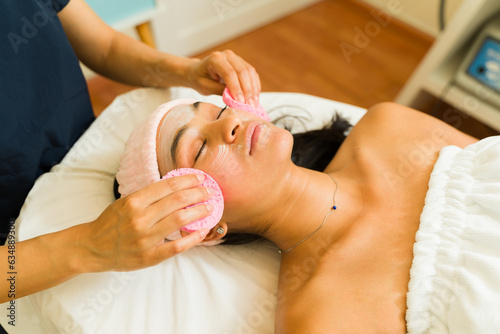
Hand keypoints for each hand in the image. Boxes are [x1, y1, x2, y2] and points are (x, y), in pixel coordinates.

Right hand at [78, 174, 212, 271]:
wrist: (92, 247)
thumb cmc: (111, 222)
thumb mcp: (125, 202)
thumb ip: (149, 196)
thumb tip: (178, 187)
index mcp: (134, 202)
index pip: (168, 186)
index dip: (188, 180)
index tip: (201, 178)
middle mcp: (140, 219)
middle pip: (178, 201)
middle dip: (198, 194)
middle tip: (210, 191)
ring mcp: (145, 239)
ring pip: (180, 221)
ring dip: (199, 212)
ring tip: (210, 207)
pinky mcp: (149, 257)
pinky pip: (177, 247)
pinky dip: (193, 238)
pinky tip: (203, 231)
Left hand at [187, 50, 260, 104]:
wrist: (197, 71)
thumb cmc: (199, 79)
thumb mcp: (205, 87)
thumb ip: (219, 90)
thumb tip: (235, 98)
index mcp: (215, 59)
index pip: (229, 73)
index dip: (236, 88)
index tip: (240, 102)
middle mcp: (227, 55)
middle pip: (242, 72)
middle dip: (247, 90)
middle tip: (249, 105)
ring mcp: (236, 58)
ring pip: (250, 72)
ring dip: (253, 89)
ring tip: (254, 103)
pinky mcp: (242, 63)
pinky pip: (252, 73)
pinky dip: (255, 85)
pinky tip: (255, 97)